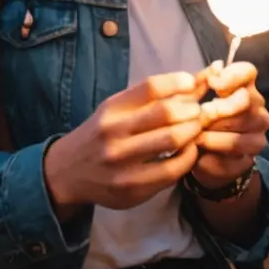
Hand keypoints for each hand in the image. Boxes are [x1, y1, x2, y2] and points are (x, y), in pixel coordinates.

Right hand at [43, 71, 206, 214]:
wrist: (67, 173)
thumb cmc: (100, 136)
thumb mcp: (115, 111)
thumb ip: (150, 98)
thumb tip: (196, 80)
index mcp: (110, 110)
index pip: (150, 87)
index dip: (178, 82)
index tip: (193, 83)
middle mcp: (113, 134)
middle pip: (166, 113)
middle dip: (192, 110)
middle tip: (201, 111)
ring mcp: (122, 163)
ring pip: (172, 140)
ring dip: (193, 131)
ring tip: (197, 129)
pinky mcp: (132, 189)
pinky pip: (172, 170)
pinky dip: (188, 157)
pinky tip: (189, 151)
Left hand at [190, 62, 268, 190]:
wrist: (202, 157)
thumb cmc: (199, 120)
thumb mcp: (195, 99)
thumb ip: (202, 81)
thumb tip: (216, 66)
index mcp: (245, 90)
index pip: (248, 72)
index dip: (232, 76)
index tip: (213, 84)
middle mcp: (258, 112)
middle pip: (245, 103)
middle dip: (217, 110)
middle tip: (199, 117)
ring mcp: (257, 137)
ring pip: (239, 137)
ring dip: (212, 138)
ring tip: (195, 138)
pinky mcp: (249, 161)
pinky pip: (232, 162)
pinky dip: (212, 160)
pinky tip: (200, 157)